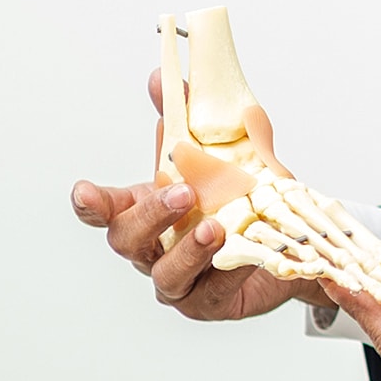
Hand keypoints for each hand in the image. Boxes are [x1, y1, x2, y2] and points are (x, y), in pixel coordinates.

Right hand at [67, 67, 324, 321]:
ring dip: (188, 249)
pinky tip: (244, 255)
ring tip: (215, 228)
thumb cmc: (247, 200)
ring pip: (166, 273)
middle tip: (183, 193)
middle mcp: (155, 248)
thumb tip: (165, 76)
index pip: (105, 210)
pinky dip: (227, 270)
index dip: (91, 203)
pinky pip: (210, 292)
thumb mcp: (226, 150)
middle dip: (151, 215)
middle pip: (128, 240)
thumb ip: (191, 117)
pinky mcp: (208, 303)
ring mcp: (179, 280)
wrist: (295, 244)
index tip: (84, 191)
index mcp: (148, 210)